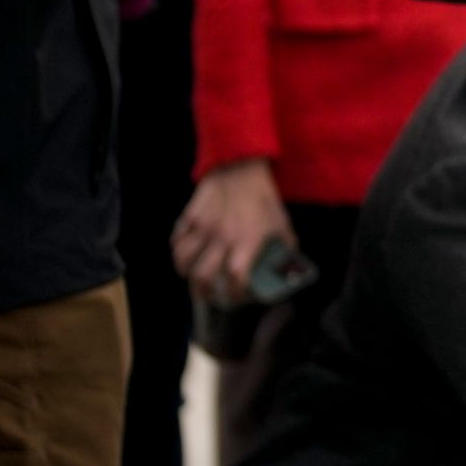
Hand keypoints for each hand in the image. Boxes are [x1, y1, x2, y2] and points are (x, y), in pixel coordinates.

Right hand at [171, 160, 294, 306]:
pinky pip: (177, 238)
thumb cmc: (264, 197)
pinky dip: (177, 249)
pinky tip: (184, 252)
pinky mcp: (191, 215)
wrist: (242, 167)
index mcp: (247, 242)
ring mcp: (204, 226)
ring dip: (185, 272)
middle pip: (202, 276)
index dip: (234, 294)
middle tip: (205, 295)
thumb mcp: (281, 223)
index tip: (235, 298)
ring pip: (183, 259)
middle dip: (202, 292)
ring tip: (190, 275)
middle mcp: (223, 238)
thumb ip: (285, 247)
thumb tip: (288, 266)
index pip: (236, 278)